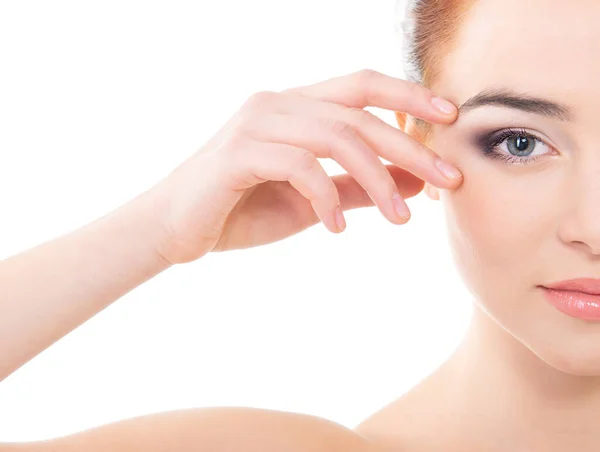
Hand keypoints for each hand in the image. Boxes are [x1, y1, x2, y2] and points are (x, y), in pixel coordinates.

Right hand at [149, 69, 461, 263]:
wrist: (174, 229)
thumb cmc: (243, 209)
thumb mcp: (313, 199)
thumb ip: (358, 186)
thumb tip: (413, 182)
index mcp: (296, 107)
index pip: (362, 86)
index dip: (409, 95)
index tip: (452, 117)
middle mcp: (277, 103)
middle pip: (359, 111)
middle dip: (411, 144)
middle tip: (450, 180)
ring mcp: (256, 123)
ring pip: (336, 136)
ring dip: (378, 179)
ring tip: (402, 219)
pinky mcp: (238, 152)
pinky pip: (301, 167)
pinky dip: (328, 198)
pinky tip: (337, 229)